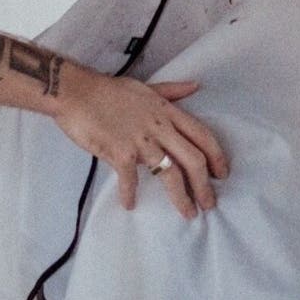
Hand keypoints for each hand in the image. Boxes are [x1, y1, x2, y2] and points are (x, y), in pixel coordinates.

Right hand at [55, 69, 227, 215]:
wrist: (77, 92)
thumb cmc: (109, 90)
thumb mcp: (146, 88)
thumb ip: (172, 91)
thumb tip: (196, 86)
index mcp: (167, 112)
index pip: (202, 135)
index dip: (217, 156)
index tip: (222, 174)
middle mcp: (159, 127)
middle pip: (193, 159)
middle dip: (205, 185)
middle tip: (210, 204)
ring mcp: (141, 141)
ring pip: (170, 174)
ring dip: (181, 198)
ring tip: (188, 213)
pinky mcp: (120, 152)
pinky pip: (131, 180)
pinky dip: (130, 194)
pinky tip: (129, 205)